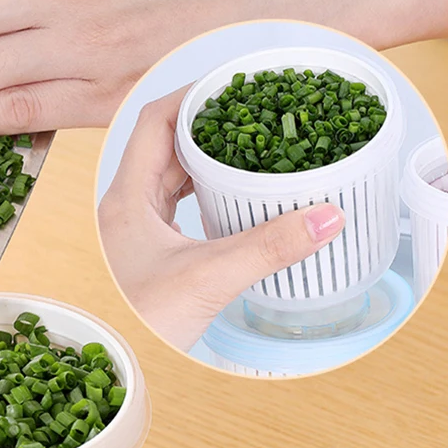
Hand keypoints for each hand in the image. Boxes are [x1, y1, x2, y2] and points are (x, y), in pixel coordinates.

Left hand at [97, 89, 345, 351]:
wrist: (122, 361)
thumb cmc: (143, 325)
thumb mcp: (210, 278)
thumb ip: (268, 247)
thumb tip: (326, 217)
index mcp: (127, 199)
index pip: (155, 121)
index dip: (192, 95)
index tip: (233, 86)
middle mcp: (126, 208)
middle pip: (164, 145)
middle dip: (207, 126)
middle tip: (251, 114)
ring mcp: (136, 230)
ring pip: (170, 177)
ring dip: (205, 160)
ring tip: (248, 148)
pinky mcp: (150, 251)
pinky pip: (176, 205)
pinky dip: (204, 193)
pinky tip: (231, 198)